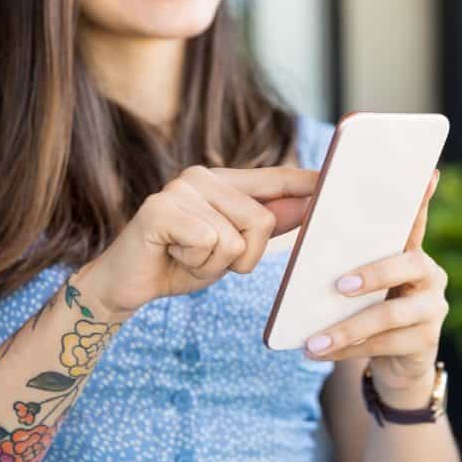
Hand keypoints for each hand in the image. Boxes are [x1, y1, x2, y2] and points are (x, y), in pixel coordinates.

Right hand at [78, 165, 319, 318]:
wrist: (127, 284)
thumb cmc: (180, 263)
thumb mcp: (232, 247)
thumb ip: (267, 224)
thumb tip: (310, 205)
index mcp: (222, 182)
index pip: (274, 179)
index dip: (305, 184)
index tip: (334, 180)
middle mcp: (201, 176)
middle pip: (262, 221)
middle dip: (241, 257)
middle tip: (204, 258)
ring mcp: (180, 189)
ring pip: (236, 238)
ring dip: (214, 264)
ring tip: (186, 257)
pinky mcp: (161, 208)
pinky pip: (210, 243)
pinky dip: (195, 264)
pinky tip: (172, 256)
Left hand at [304, 169, 448, 403]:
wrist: (398, 362)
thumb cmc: (372, 308)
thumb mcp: (365, 282)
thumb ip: (350, 259)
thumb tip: (305, 232)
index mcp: (412, 252)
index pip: (414, 221)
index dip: (421, 200)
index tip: (428, 174)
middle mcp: (430, 274)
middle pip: (406, 266)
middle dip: (372, 274)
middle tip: (338, 285)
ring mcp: (432, 308)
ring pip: (390, 315)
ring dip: (347, 328)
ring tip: (314, 340)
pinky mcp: (426, 341)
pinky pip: (383, 345)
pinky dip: (347, 350)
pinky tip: (319, 352)